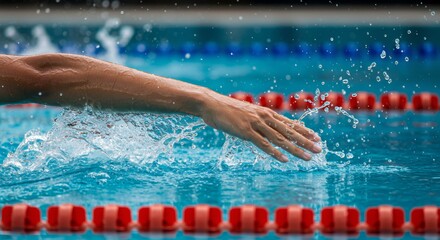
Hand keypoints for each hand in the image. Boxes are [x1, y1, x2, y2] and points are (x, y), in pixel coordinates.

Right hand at [200, 92, 321, 161]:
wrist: (211, 104)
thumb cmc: (227, 110)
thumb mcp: (247, 113)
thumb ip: (257, 120)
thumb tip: (265, 127)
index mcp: (265, 113)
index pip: (290, 123)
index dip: (304, 131)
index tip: (316, 137)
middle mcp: (264, 117)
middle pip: (289, 131)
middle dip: (306, 141)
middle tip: (319, 148)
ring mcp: (256, 124)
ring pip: (280, 139)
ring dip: (295, 149)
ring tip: (308, 157)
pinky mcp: (246, 132)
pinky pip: (263, 144)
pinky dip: (275, 153)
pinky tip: (284, 160)